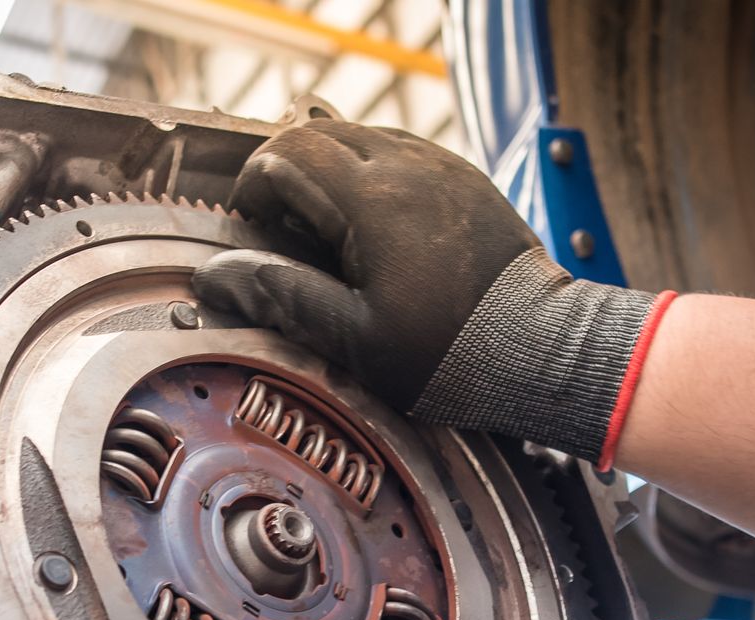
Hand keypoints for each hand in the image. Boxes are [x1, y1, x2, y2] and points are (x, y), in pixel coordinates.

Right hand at [192, 120, 672, 468]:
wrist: (540, 349)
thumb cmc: (445, 353)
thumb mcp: (352, 337)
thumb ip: (281, 295)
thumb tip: (215, 277)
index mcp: (371, 200)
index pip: (287, 155)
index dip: (255, 186)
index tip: (250, 227)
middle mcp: (406, 166)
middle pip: (320, 132)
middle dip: (284, 170)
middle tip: (276, 225)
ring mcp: (441, 167)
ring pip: (361, 135)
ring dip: (327, 168)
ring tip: (320, 225)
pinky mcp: (464, 180)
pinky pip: (401, 150)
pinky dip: (368, 172)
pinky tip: (370, 221)